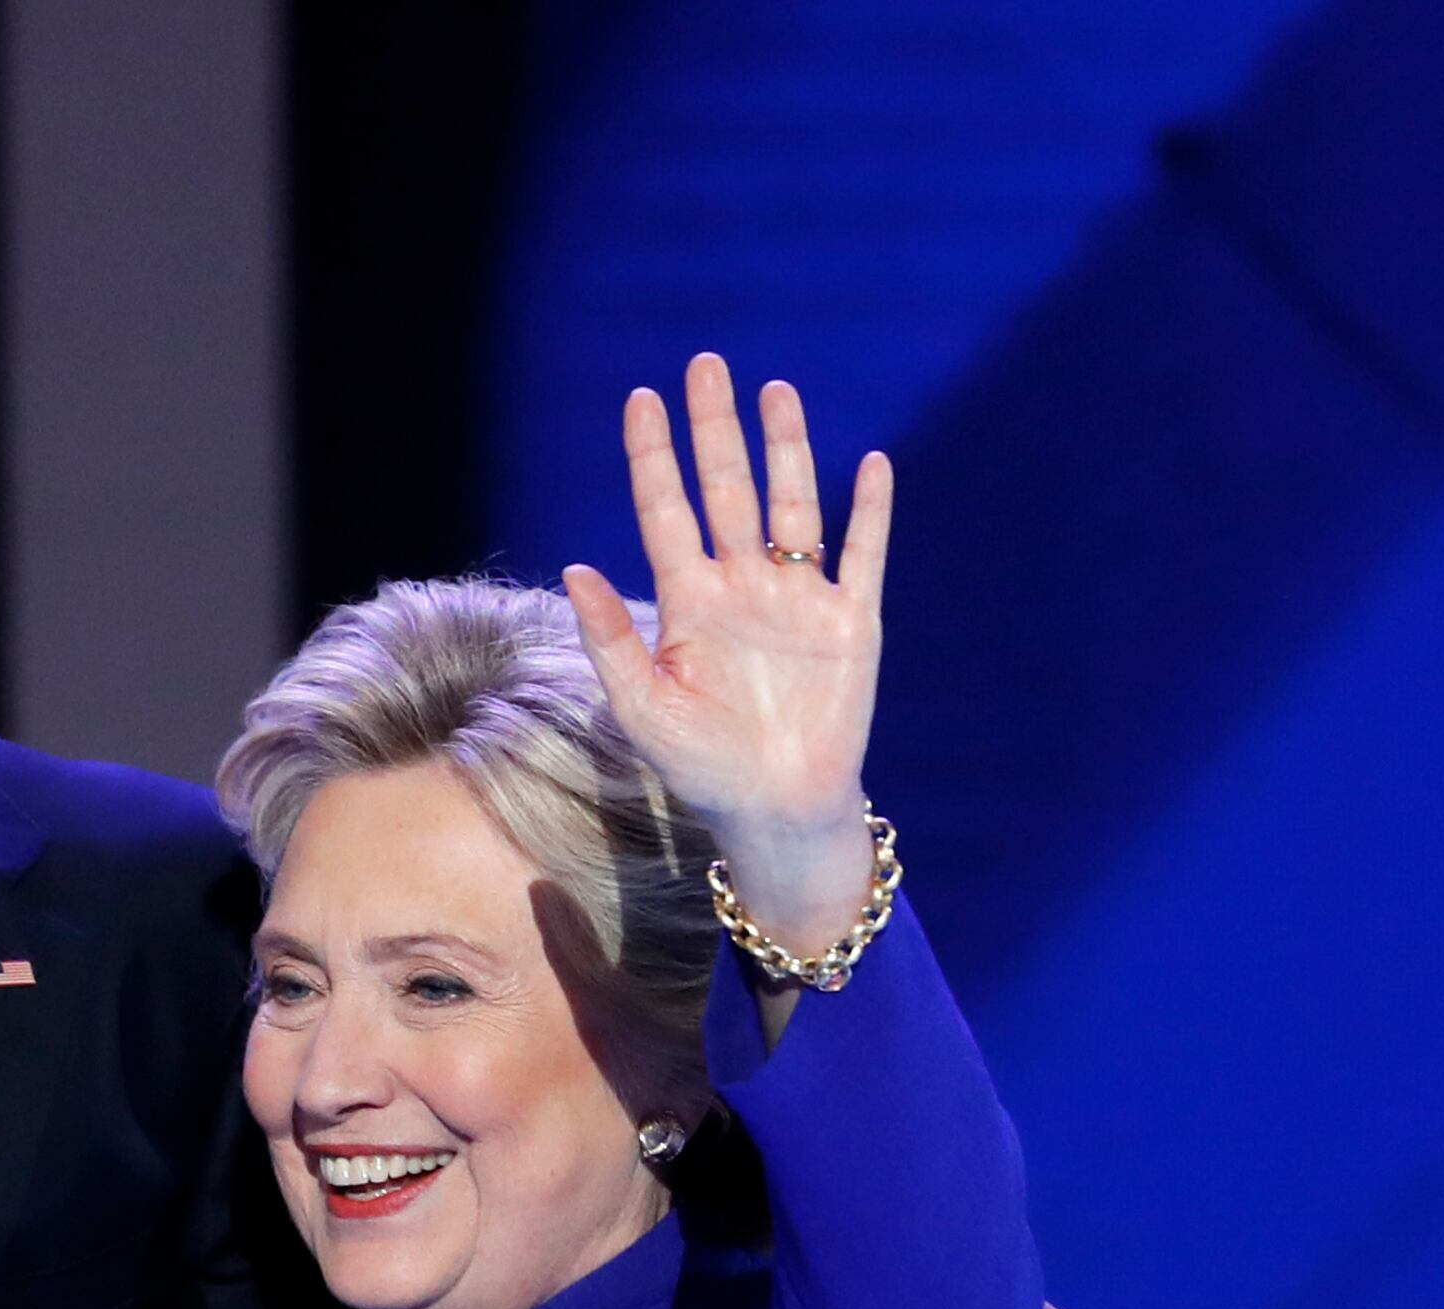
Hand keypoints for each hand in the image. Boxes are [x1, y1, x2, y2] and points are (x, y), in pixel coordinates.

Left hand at [558, 353, 890, 949]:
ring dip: (786, 449)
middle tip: (705, 365)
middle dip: (716, 429)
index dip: (652, 456)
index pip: (665, 511)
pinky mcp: (851, 621)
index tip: (640, 399)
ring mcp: (798, 599)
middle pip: (727, 490)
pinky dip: (869, 512)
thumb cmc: (700, 766)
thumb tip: (574, 567)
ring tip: (774, 392)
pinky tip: (868, 466)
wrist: (773, 809)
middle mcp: (741, 588)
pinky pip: (862, 554)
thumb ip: (610, 638)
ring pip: (792, 505)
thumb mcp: (643, 706)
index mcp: (687, 602)